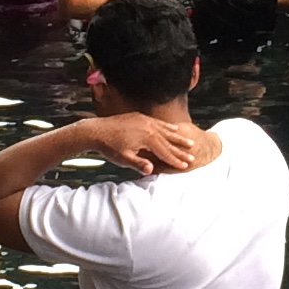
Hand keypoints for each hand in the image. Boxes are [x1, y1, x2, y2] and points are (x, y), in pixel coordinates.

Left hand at [77, 114, 207, 176]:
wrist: (96, 130)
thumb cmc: (109, 147)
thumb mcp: (124, 158)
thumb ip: (139, 164)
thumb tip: (151, 170)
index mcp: (147, 138)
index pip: (164, 152)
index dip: (175, 160)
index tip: (185, 166)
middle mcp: (149, 127)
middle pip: (168, 141)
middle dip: (180, 150)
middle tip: (192, 157)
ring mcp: (145, 120)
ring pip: (165, 131)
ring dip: (177, 137)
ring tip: (188, 142)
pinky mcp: (140, 117)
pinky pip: (158, 123)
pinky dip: (167, 127)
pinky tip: (173, 129)